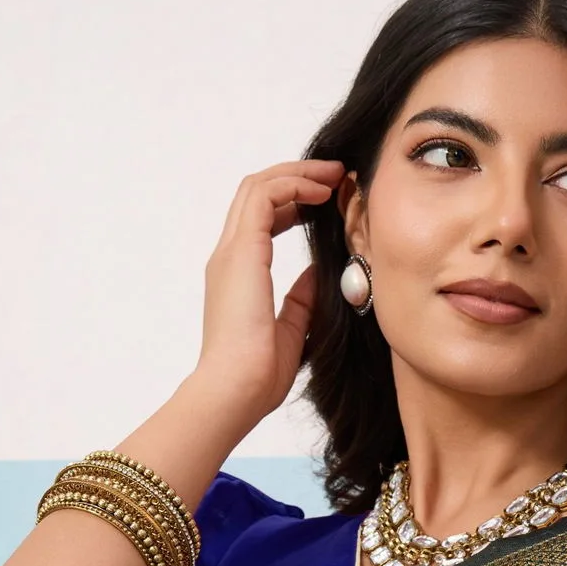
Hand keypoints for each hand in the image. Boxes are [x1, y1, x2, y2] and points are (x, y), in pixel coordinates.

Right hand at [194, 157, 345, 429]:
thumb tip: (319, 273)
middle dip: (297, 177)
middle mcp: (230, 257)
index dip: (294, 202)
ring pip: (258, 186)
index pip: (261, 218)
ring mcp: (232, 252)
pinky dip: (294, 185)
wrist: (236, 391)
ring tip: (334, 176)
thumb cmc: (259, 375)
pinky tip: (322, 192)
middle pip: (257, 193)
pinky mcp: (241, 253)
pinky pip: (264, 197)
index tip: (328, 200)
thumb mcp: (294, 329)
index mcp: (239, 274)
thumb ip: (302, 298)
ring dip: (298, 174)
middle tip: (336, 176)